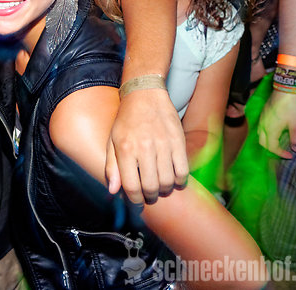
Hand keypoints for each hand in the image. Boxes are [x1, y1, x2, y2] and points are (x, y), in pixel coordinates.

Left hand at [105, 87, 188, 203]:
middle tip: (149, 194)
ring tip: (160, 186)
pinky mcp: (178, 141)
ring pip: (168, 181)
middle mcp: (144, 147)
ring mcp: (163, 144)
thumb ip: (112, 167)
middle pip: (151, 186)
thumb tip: (112, 191)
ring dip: (165, 189)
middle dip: (150, 196)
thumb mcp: (112, 141)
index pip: (131, 186)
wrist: (145, 95)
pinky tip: (173, 177)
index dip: (135, 199)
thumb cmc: (126, 120)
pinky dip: (180, 180)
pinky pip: (183, 170)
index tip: (137, 201)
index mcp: (125, 148)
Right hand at [258, 90, 295, 157]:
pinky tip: (274, 130)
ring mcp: (262, 118)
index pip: (272, 147)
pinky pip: (261, 126)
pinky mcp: (264, 112)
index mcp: (271, 130)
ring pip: (260, 134)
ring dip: (267, 140)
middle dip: (271, 149)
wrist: (285, 91)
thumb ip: (295, 138)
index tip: (290, 156)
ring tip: (278, 142)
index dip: (280, 153)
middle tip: (281, 151)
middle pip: (262, 142)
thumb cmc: (291, 108)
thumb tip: (295, 149)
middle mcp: (263, 125)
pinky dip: (266, 132)